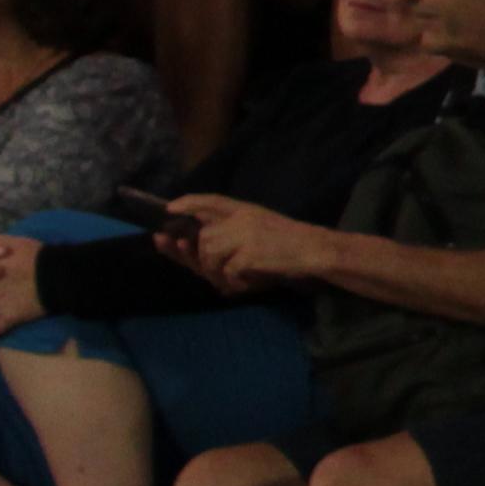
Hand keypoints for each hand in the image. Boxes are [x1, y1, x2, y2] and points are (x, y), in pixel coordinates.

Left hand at [170, 195, 319, 294]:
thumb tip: (192, 243)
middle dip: (200, 260)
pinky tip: (249, 284)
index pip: (209, 200)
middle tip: (213, 276)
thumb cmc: (290, 242)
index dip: (188, 204)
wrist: (316, 251)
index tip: (169, 210)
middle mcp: (242, 218)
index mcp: (245, 209)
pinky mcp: (249, 255)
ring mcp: (245, 235)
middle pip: (203, 238)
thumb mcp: (259, 227)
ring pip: (210, 256)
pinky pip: (228, 273)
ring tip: (235, 282)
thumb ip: (231, 231)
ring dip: (218, 274)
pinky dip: (236, 284)